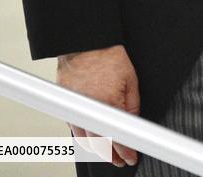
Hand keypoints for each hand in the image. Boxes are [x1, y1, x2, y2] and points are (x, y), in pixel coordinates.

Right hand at [57, 44, 139, 166]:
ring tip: (108, 152)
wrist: (86, 43)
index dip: (126, 152)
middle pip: (100, 144)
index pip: (118, 137)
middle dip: (112, 155)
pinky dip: (84, 135)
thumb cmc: (108, 56)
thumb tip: (134, 122)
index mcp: (108, 103)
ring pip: (85, 140)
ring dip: (97, 149)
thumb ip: (133, 104)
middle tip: (121, 159)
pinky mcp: (67, 105)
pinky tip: (92, 137)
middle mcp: (89, 110)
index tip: (131, 157)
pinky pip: (75, 127)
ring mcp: (76, 109)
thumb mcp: (131, 79)